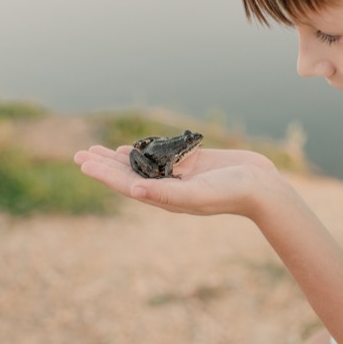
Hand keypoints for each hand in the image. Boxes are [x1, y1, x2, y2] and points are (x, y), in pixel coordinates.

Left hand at [73, 144, 282, 218]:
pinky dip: (146, 149)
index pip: (127, 184)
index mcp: (166, 198)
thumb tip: (135, 190)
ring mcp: (181, 174)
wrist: (263, 188)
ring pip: (143, 163)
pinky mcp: (194, 161)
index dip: (104, 174)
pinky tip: (133, 146)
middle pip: (128, 173)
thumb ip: (166, 193)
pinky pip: (163, 154)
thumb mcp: (197, 194)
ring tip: (97, 151)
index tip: (83, 163)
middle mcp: (169, 186)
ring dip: (120, 157)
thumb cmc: (232, 193)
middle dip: (104, 164)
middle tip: (79, 154)